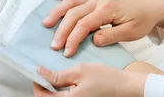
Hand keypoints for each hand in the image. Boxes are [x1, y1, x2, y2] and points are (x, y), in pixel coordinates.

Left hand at [32, 62, 160, 96]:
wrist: (126, 86)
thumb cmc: (108, 79)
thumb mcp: (80, 71)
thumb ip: (58, 75)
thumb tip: (41, 73)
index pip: (41, 96)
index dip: (37, 82)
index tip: (38, 70)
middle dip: (45, 84)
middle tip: (48, 70)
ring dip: (55, 87)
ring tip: (59, 72)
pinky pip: (68, 96)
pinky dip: (65, 88)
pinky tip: (70, 78)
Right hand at [43, 0, 163, 56]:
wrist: (150, 5)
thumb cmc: (142, 19)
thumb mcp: (131, 32)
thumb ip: (112, 36)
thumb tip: (94, 40)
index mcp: (108, 9)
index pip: (85, 25)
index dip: (74, 39)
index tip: (67, 52)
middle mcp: (99, 1)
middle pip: (75, 14)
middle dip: (62, 30)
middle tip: (54, 46)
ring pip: (71, 2)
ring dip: (57, 12)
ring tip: (45, 24)